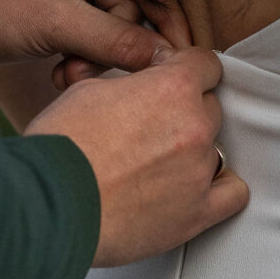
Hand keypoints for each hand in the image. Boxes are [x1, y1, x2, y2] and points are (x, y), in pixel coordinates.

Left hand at [0, 0, 190, 70]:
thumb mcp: (57, 23)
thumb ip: (114, 40)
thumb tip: (162, 59)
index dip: (165, 22)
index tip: (179, 56)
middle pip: (131, 10)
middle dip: (110, 47)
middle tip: (83, 70)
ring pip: (112, 28)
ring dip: (93, 57)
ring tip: (65, 73)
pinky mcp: (62, 4)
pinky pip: (92, 35)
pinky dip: (81, 56)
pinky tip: (60, 69)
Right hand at [25, 47, 248, 265]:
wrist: (46, 204)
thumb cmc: (59, 148)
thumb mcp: (87, 90)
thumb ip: (129, 84)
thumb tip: (139, 85)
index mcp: (171, 89)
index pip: (206, 64)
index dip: (186, 70)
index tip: (173, 79)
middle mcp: (194, 126)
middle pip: (210, 108)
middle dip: (185, 112)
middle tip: (151, 127)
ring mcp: (199, 172)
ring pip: (215, 149)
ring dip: (192, 151)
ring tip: (156, 164)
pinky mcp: (196, 214)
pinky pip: (233, 194)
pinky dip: (218, 189)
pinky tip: (194, 187)